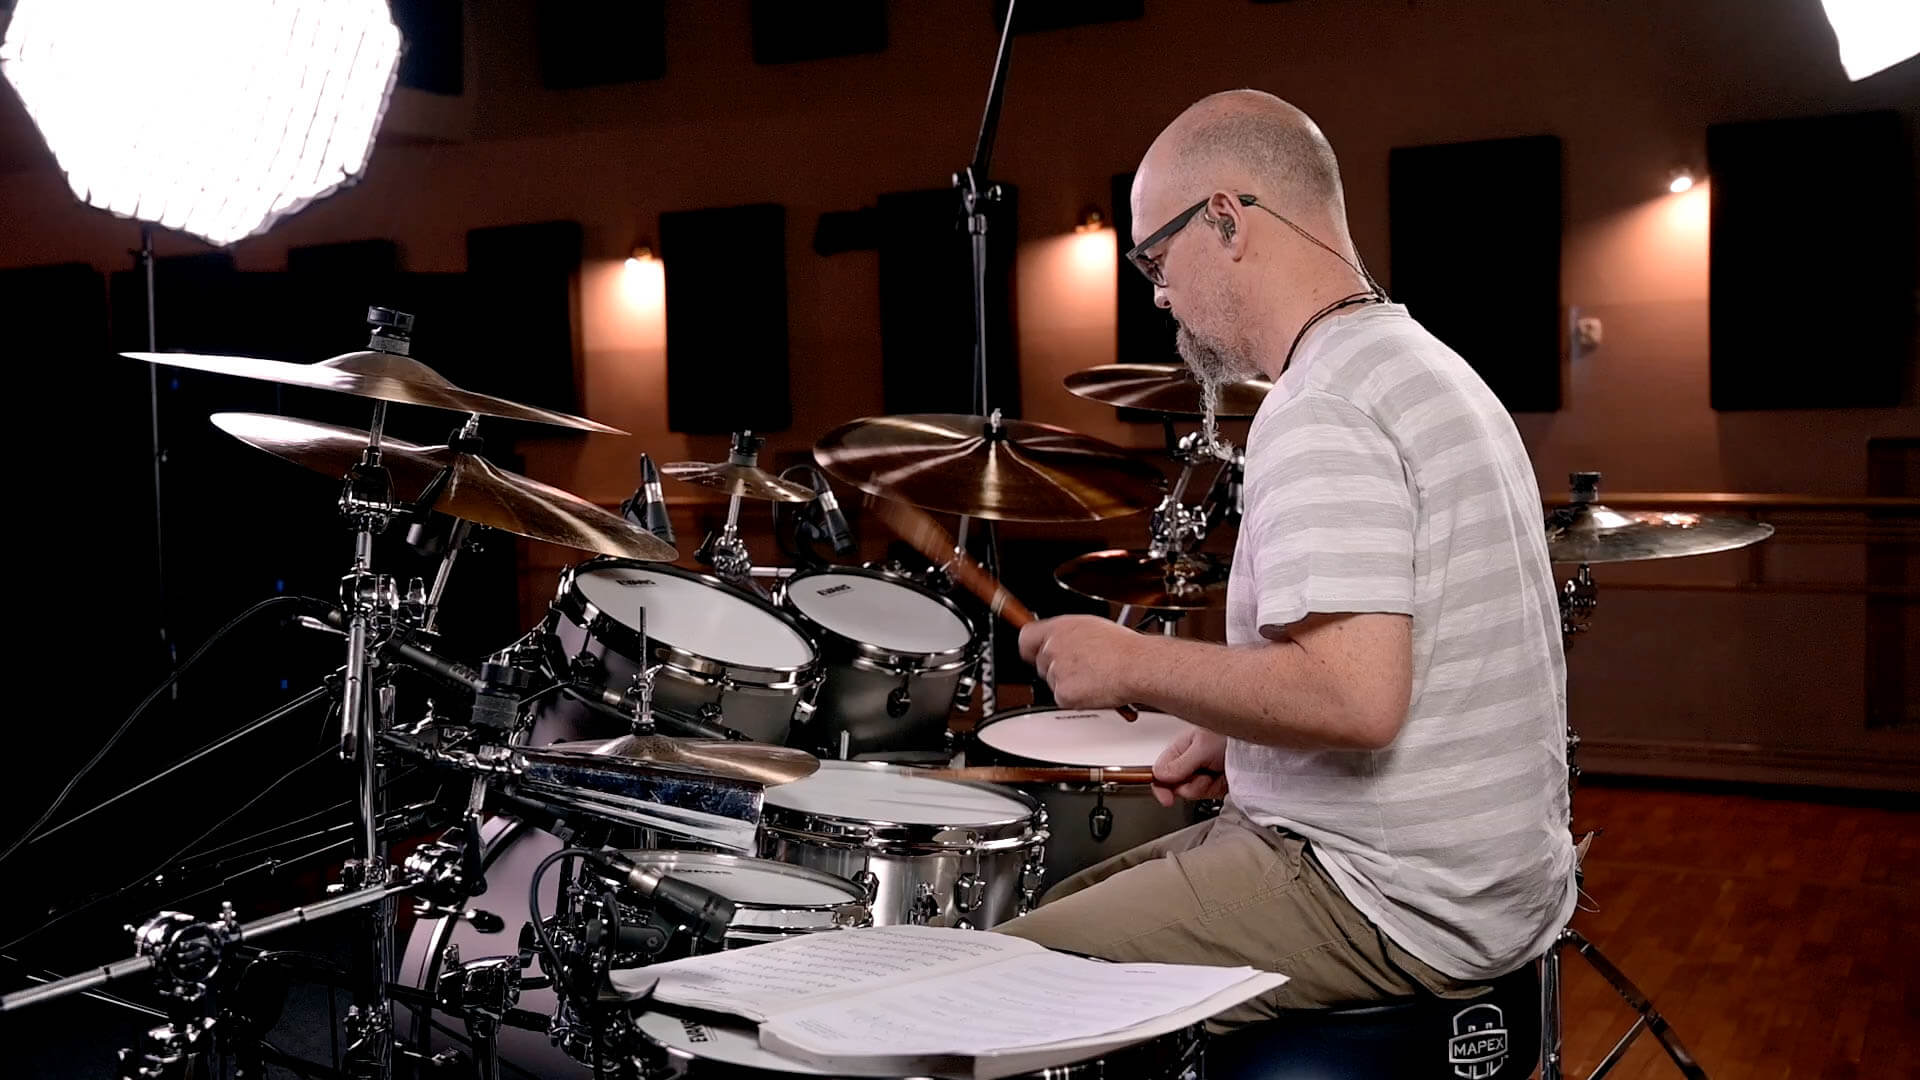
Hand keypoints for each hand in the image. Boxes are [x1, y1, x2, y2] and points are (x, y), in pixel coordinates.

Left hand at [1018, 615, 1142, 709]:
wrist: (1138, 666)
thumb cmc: (1124, 648)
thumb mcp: (1092, 627)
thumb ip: (1070, 634)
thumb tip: (1062, 640)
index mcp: (1060, 627)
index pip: (1026, 637)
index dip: (1030, 648)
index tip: (1034, 653)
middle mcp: (1054, 648)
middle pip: (1040, 664)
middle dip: (1056, 669)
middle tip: (1080, 668)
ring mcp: (1057, 672)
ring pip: (1053, 683)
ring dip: (1070, 683)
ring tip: (1095, 677)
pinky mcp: (1063, 694)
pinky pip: (1063, 699)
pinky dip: (1078, 699)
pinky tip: (1094, 689)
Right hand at [1151, 727, 1227, 806]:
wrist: (1260, 745)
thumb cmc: (1231, 734)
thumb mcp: (1202, 746)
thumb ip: (1180, 763)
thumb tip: (1160, 776)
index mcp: (1181, 749)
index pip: (1160, 771)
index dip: (1161, 786)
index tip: (1167, 798)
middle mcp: (1189, 763)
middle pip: (1176, 786)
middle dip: (1191, 785)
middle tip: (1203, 774)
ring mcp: (1203, 775)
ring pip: (1193, 793)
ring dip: (1206, 786)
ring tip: (1217, 771)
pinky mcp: (1216, 785)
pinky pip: (1209, 796)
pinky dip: (1217, 789)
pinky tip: (1224, 778)